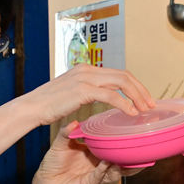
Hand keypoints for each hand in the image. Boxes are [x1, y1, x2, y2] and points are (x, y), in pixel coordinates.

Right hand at [25, 64, 154, 126]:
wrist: (32, 108)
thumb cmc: (49, 105)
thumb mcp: (73, 94)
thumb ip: (89, 92)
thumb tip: (106, 98)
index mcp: (86, 69)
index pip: (118, 73)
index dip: (135, 85)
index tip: (144, 99)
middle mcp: (88, 69)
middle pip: (124, 75)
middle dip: (141, 90)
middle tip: (151, 104)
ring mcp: (86, 78)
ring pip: (122, 82)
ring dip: (137, 95)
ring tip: (145, 109)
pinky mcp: (83, 90)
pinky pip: (111, 95)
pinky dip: (124, 104)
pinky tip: (130, 113)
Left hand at [32, 122, 142, 183]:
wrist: (44, 181)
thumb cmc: (54, 162)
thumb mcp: (60, 143)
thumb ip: (67, 132)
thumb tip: (74, 122)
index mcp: (95, 152)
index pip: (113, 147)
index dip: (123, 142)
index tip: (133, 132)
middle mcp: (99, 164)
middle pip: (121, 161)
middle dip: (132, 157)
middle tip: (142, 148)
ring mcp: (96, 175)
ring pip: (115, 172)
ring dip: (121, 165)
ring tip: (129, 158)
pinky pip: (98, 177)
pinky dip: (103, 171)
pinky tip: (107, 163)